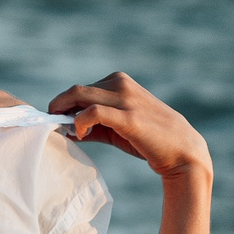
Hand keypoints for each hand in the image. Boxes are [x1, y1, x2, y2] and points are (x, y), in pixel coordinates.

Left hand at [48, 72, 211, 182]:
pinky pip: (92, 113)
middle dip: (57, 107)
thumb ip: (94, 124)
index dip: (64, 104)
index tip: (57, 121)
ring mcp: (125, 99)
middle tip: (51, 125)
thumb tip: (65, 129)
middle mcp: (121, 85)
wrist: (182, 151)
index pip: (81, 89)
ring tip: (65, 131)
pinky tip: (80, 134)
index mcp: (120, 82)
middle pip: (75, 90)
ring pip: (79, 96)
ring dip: (64, 113)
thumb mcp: (119, 127)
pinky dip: (79, 122)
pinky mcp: (128, 117)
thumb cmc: (149, 140)